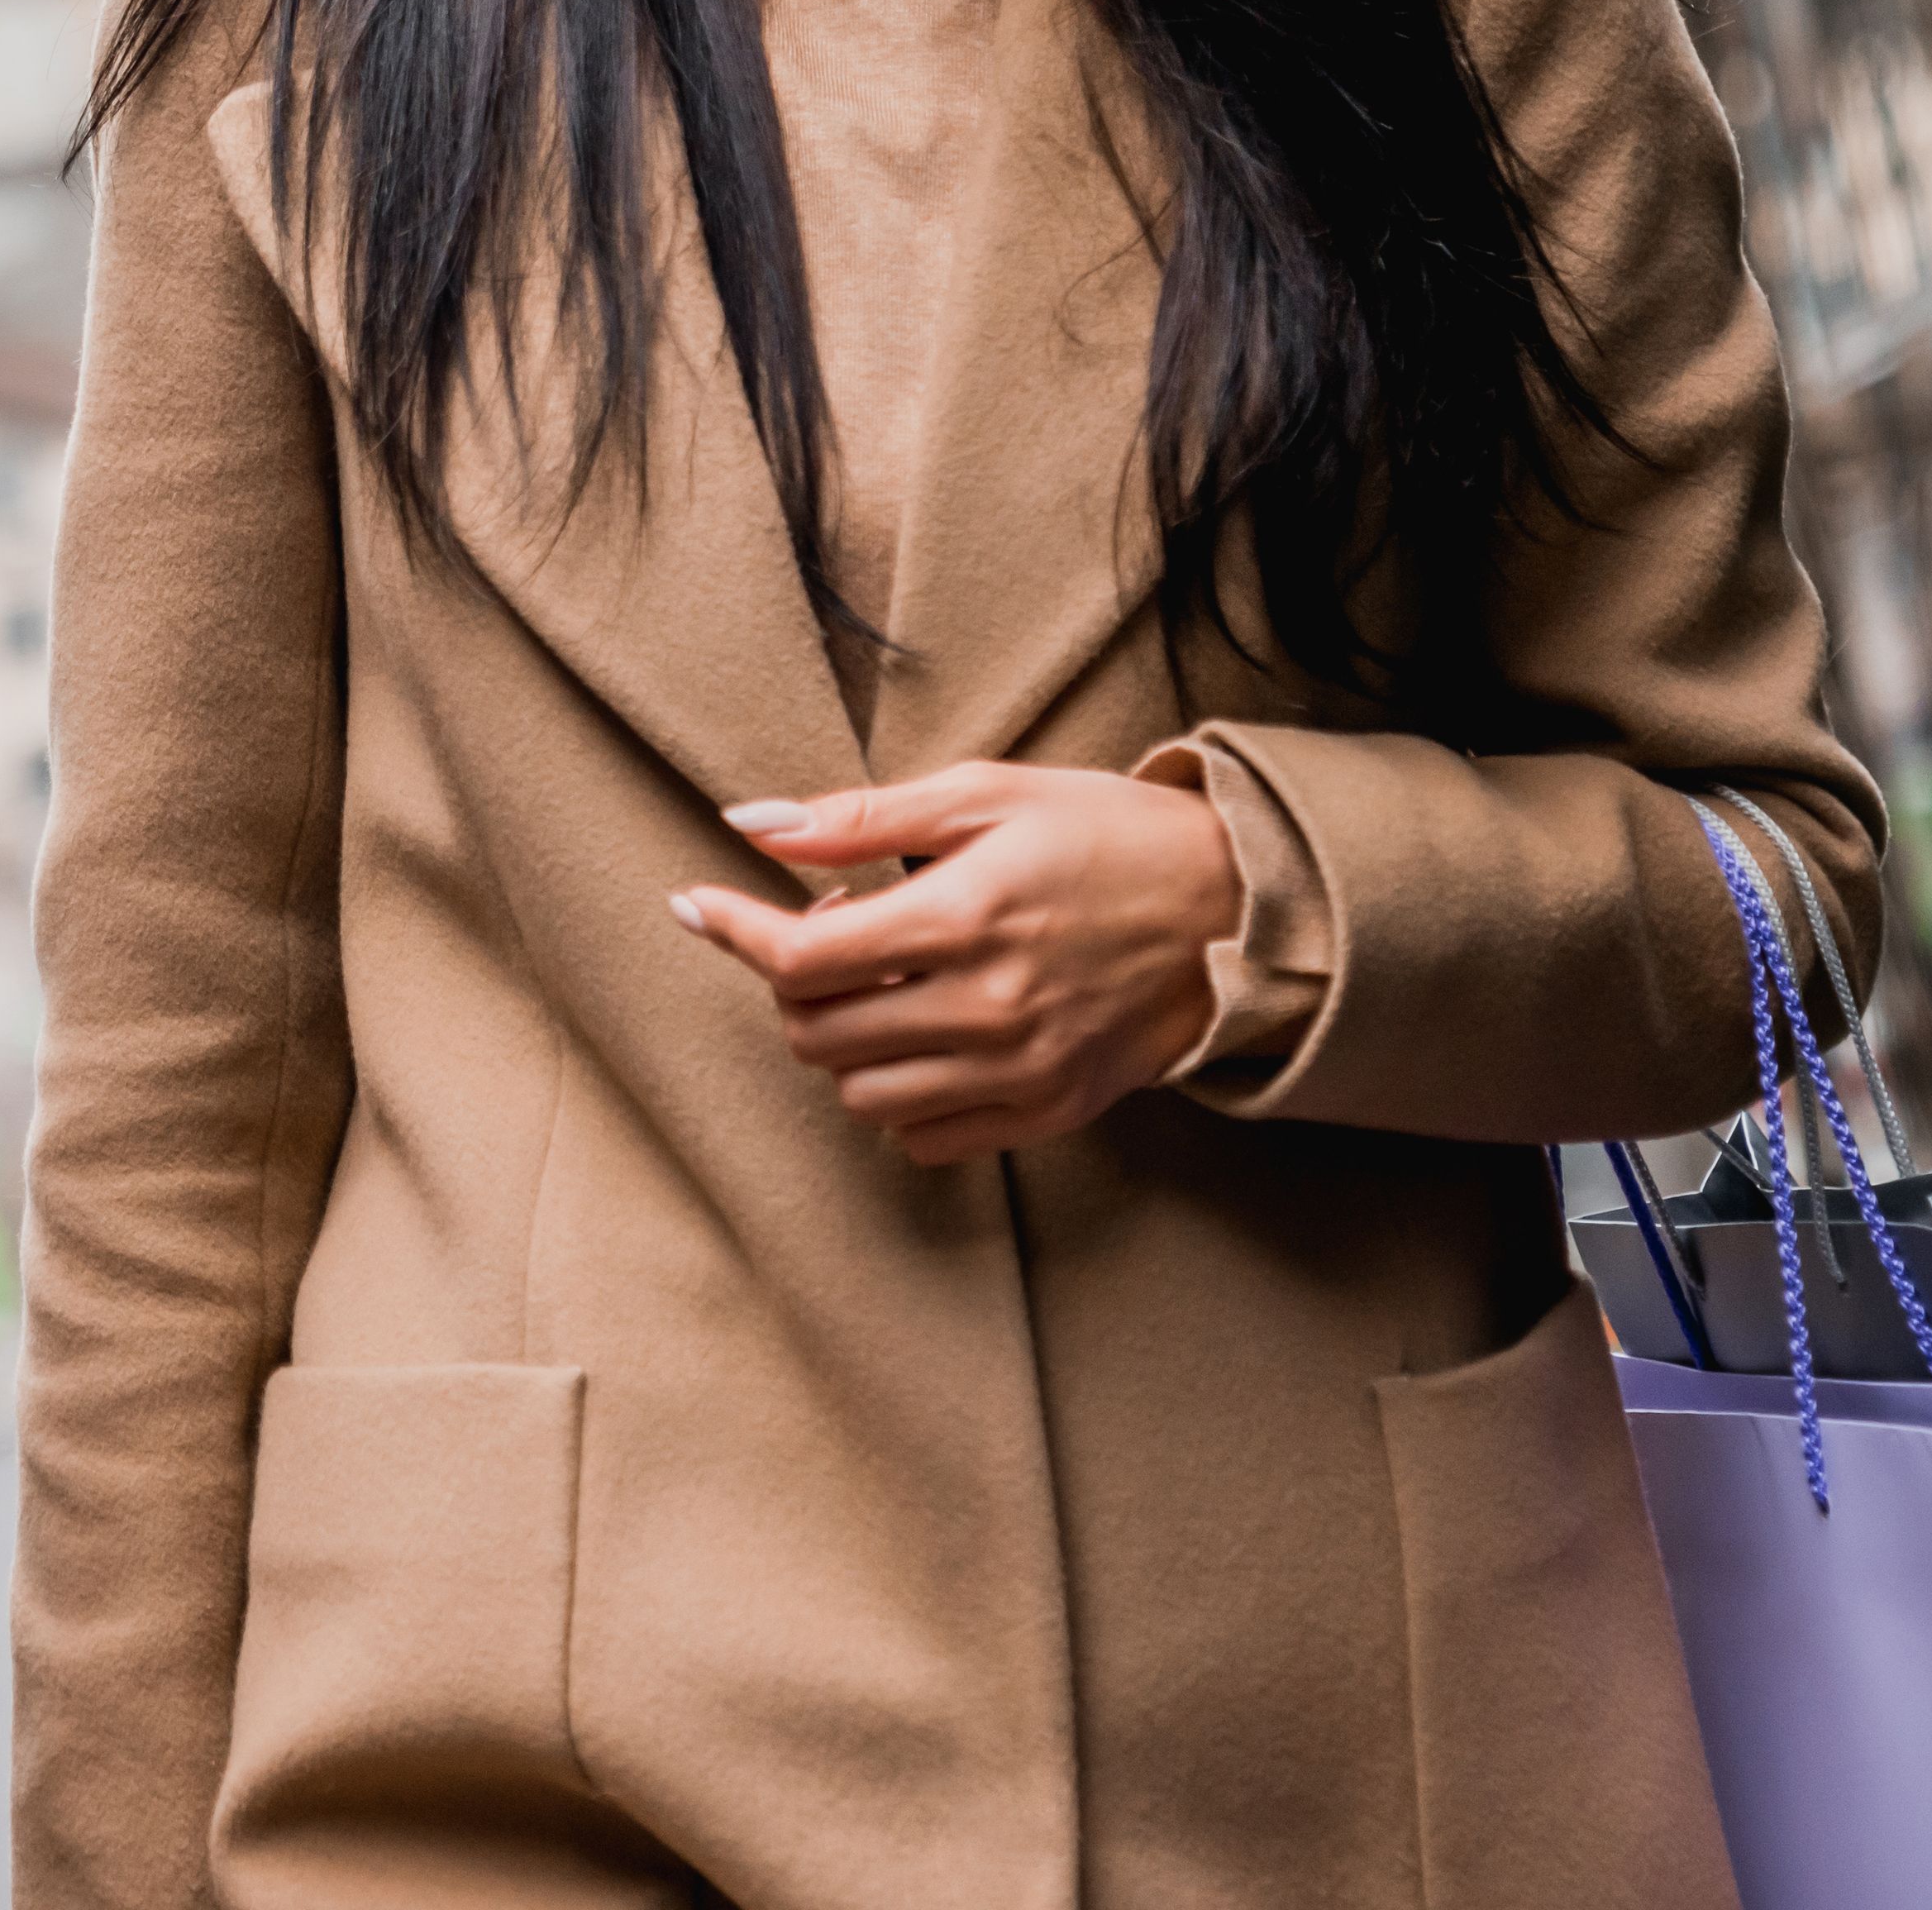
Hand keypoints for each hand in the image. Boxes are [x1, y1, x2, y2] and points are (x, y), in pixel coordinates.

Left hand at [669, 763, 1247, 1166]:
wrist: (1235, 913)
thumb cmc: (1107, 836)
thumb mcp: (988, 794)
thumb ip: (860, 817)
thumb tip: (749, 822)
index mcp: (966, 917)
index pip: (803, 956)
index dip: (733, 929)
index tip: (696, 905)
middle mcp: (986, 1007)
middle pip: (817, 1032)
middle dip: (795, 980)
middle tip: (838, 924)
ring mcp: (1018, 1071)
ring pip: (859, 1095)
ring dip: (842, 1040)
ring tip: (885, 982)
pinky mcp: (1046, 1112)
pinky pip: (922, 1138)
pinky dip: (896, 1094)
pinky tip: (922, 1036)